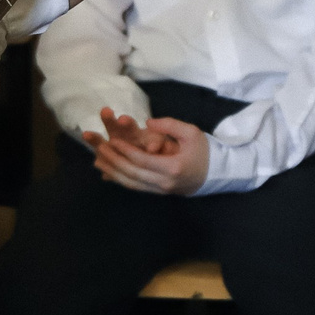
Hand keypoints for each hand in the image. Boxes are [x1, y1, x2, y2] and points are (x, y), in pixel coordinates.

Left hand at [82, 109, 208, 195]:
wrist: (216, 174)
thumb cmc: (204, 151)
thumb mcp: (191, 132)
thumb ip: (169, 125)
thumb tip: (147, 122)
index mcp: (173, 167)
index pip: (142, 161)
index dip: (125, 151)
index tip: (112, 140)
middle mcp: (164, 182)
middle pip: (132, 174)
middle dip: (114, 161)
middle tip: (100, 148)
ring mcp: (160, 190)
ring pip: (131, 184)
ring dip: (113, 172)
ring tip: (98, 160)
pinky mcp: (158, 192)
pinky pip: (135, 187)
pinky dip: (120, 179)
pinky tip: (108, 172)